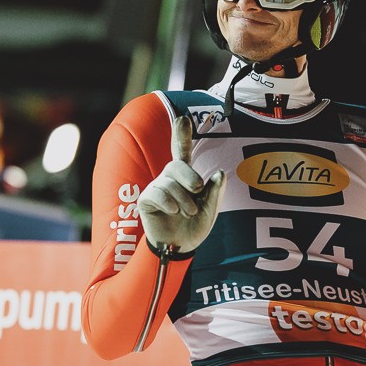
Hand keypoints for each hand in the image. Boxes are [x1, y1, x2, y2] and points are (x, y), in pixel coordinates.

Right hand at [138, 115, 225, 253]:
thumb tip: (219, 173)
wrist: (180, 247)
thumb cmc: (194, 225)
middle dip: (189, 175)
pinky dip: (169, 202)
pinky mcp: (146, 200)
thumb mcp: (210, 209)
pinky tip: (174, 211)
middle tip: (198, 189)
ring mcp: (156, 188)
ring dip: (184, 199)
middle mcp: (169, 178)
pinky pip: (156, 193)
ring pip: (169, 182)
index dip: (181, 135)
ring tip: (188, 212)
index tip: (183, 118)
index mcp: (186, 177)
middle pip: (176, 164)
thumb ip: (214, 192)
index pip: (182, 152)